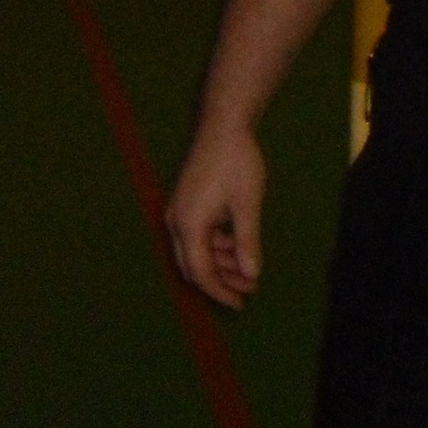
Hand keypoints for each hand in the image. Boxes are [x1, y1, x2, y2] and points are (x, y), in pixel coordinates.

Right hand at [167, 120, 266, 308]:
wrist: (223, 125)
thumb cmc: (237, 163)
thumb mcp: (247, 204)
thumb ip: (247, 241)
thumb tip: (251, 274)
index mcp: (189, 226)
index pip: (201, 272)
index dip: (220, 291)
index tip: (240, 303)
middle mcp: (176, 223)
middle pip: (195, 266)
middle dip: (221, 280)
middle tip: (248, 289)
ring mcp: (179, 212)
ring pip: (196, 251)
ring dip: (221, 262)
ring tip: (249, 269)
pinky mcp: (186, 204)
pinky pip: (197, 235)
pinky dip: (216, 245)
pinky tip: (238, 245)